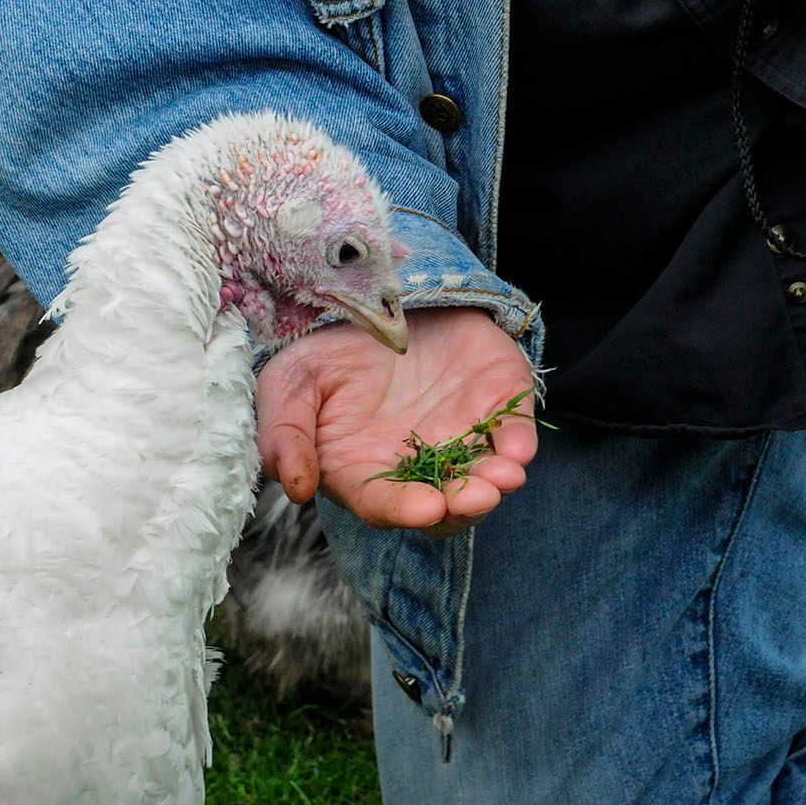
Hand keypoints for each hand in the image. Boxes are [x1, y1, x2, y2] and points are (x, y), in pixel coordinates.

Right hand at [258, 307, 537, 536]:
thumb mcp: (291, 382)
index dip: (404, 510)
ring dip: (497, 481)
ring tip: (504, 476)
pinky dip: (520, 441)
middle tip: (477, 497)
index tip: (425, 508)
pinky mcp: (494, 404)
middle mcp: (417, 463)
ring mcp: (460, 435)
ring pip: (485, 475)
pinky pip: (513, 430)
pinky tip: (518, 449)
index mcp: (364, 469)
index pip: (385, 503)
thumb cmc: (327, 350)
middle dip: (463, 505)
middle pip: (444, 502)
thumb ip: (285, 435)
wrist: (374, 295)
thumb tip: (297, 488)